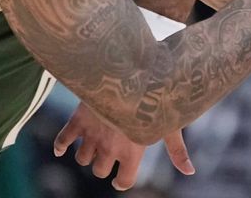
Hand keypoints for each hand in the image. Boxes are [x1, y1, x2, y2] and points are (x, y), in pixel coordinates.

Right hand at [54, 103, 194, 189]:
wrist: (127, 69)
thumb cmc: (155, 96)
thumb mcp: (169, 123)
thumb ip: (177, 150)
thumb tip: (190, 172)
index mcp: (133, 151)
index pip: (123, 181)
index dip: (122, 181)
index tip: (121, 177)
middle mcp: (110, 147)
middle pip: (99, 171)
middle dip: (104, 165)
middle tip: (110, 151)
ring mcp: (92, 135)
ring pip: (82, 159)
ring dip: (87, 154)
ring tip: (96, 141)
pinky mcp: (77, 121)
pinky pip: (62, 141)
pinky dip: (60, 147)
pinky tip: (63, 148)